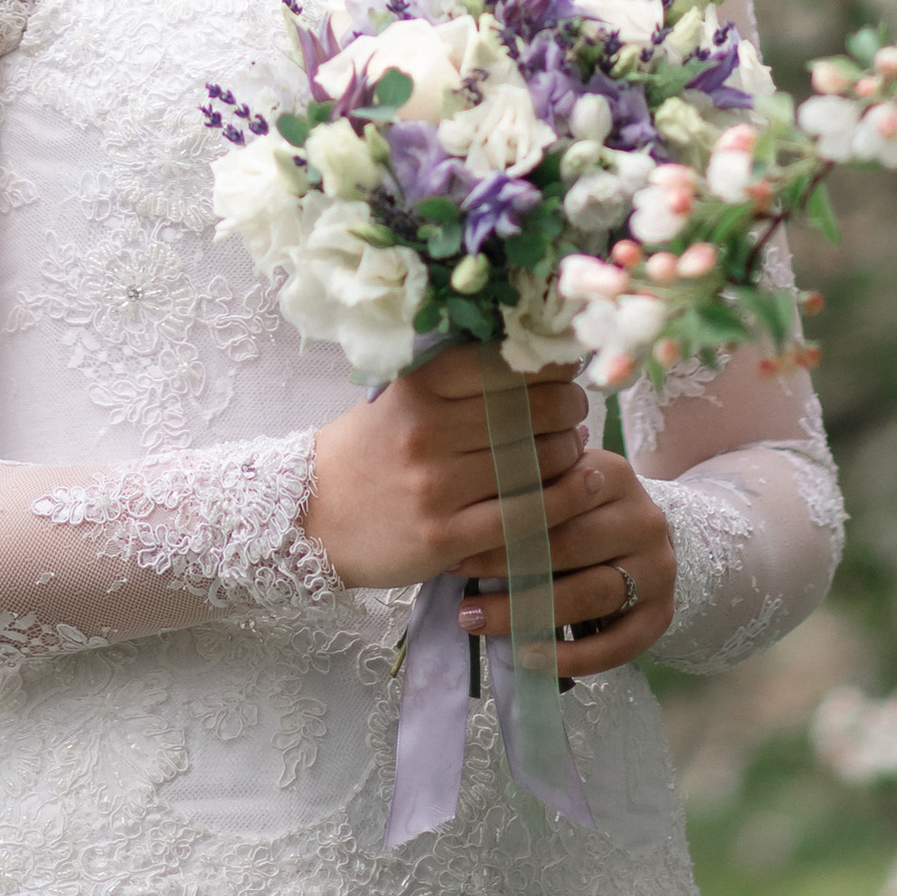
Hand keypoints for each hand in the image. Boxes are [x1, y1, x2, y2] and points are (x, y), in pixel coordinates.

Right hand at [303, 341, 589, 589]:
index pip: (504, 363)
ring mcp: (434, 486)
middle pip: (529, 412)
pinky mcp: (444, 537)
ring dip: (569, 452)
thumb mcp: (399, 396)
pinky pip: (524, 516)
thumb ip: (457, 377)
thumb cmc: (368, 449)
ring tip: (574, 445)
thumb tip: (537, 359)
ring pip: (532, 462)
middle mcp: (425, 430)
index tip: (564, 367)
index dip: (548, 364)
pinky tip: (584, 483)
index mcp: (416, 385)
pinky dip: (564, 499)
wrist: (312, 516)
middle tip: (576, 408)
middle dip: (568, 406)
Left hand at [454, 441, 674, 678]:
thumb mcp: (558, 481)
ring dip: (527, 613)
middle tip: (455, 581)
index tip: (454, 538)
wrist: (640, 536)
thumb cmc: (577, 509)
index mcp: (612, 474)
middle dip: (506, 567)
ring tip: (475, 620)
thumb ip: (525, 485)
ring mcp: (658, 570)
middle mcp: (643, 518)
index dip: (502, 520)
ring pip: (589, 595)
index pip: (554, 497)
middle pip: (570, 546)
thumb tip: (456, 504)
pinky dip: (569, 656)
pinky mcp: (662, 616)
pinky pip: (617, 645)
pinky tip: (525, 656)